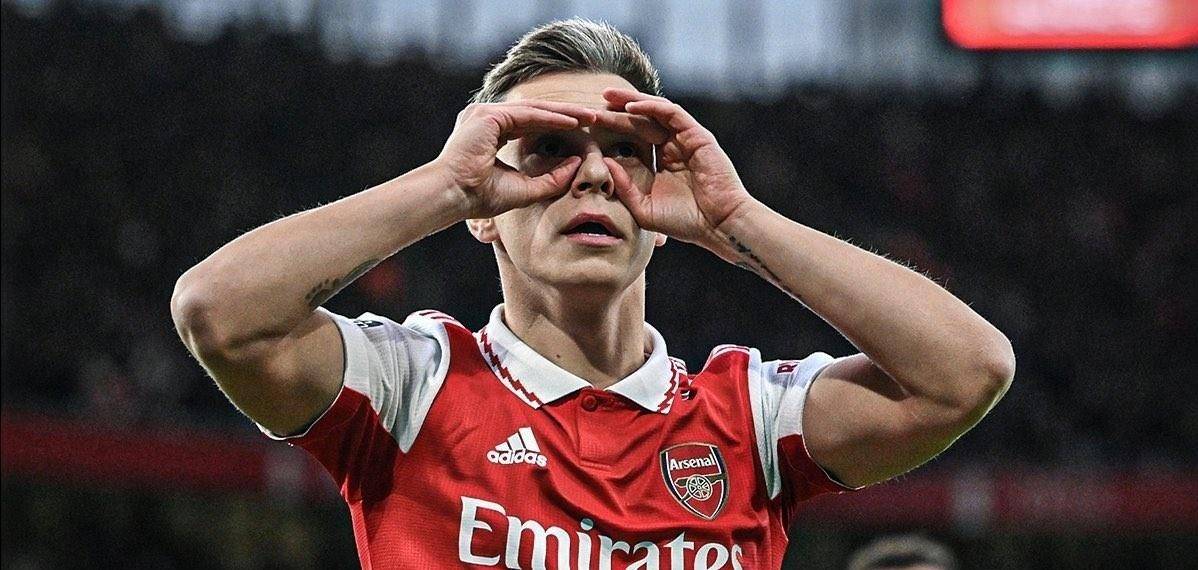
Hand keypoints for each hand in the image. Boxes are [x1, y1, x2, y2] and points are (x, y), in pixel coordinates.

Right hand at [435, 100, 596, 217]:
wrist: (453, 196)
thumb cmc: (479, 197)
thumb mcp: (524, 189)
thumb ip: (551, 179)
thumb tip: (577, 164)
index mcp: (490, 133)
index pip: (530, 124)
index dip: (556, 126)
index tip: (582, 131)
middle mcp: (486, 118)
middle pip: (535, 112)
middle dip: (565, 115)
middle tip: (593, 118)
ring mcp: (485, 113)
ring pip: (534, 109)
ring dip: (563, 112)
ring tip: (589, 116)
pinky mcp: (488, 115)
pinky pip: (527, 113)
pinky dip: (551, 117)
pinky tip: (572, 121)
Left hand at [600, 88, 754, 250]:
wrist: (717, 225)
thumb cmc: (685, 222)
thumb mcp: (644, 207)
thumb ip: (625, 187)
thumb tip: (605, 163)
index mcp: (661, 163)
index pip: (633, 140)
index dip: (611, 132)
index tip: (588, 128)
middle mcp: (673, 147)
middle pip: (640, 121)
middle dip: (616, 111)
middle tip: (590, 107)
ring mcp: (685, 139)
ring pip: (654, 111)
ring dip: (630, 101)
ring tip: (607, 96)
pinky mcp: (697, 135)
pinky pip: (671, 112)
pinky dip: (650, 106)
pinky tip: (629, 107)